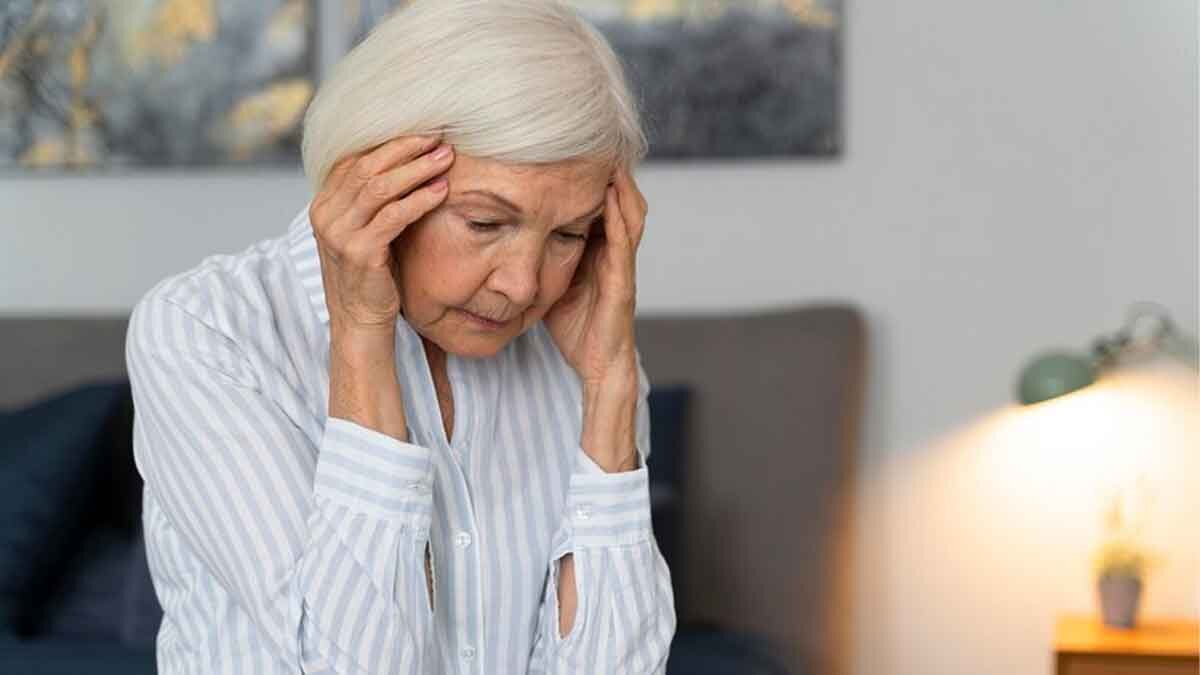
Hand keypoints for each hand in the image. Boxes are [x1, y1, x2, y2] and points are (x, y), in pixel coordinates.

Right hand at [309, 134, 454, 331]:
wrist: (360, 320)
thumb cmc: (372, 274)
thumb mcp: (364, 230)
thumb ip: (372, 200)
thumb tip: (405, 161)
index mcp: (324, 205)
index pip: (354, 160)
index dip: (389, 143)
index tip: (423, 134)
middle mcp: (325, 215)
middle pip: (367, 167)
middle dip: (406, 149)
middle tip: (438, 139)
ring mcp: (339, 234)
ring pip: (380, 187)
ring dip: (417, 169)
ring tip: (445, 159)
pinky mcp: (360, 253)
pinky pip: (394, 216)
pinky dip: (420, 199)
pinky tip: (441, 191)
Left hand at [544, 168, 646, 471]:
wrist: (599, 366)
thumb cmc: (576, 328)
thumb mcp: (553, 283)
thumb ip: (542, 257)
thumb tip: (505, 234)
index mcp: (598, 250)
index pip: (597, 202)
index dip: (590, 174)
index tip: (572, 145)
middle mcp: (614, 252)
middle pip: (619, 199)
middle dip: (610, 169)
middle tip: (596, 138)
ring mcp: (621, 266)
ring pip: (629, 213)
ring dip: (619, 183)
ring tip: (607, 154)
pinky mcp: (622, 284)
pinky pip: (623, 243)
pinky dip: (619, 216)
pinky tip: (609, 194)